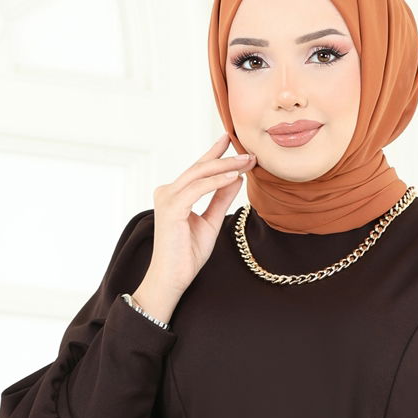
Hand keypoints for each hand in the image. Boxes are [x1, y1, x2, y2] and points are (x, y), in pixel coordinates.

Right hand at [132, 132, 256, 318]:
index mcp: (175, 194)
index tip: (231, 140)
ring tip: (247, 161)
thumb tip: (236, 178)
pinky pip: (198, 188)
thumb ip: (220, 199)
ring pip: (200, 174)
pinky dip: (217, 181)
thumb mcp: (210, 222)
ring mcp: (167, 197)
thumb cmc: (187, 254)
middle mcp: (168, 191)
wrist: (173, 277)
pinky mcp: (171, 207)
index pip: (198, 169)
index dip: (215, 153)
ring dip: (226, 166)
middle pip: (200, 168)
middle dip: (226, 158)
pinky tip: (234, 176)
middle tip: (249, 153)